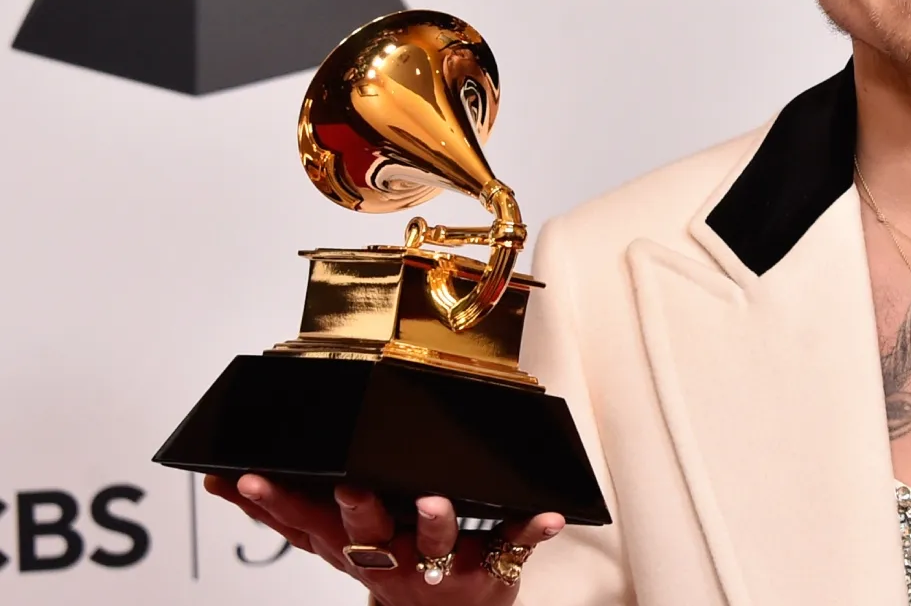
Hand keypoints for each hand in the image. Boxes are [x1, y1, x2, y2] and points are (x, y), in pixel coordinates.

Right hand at [204, 473, 564, 603]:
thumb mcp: (337, 547)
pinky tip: (550, 514)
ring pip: (435, 545)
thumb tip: (224, 481)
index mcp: (352, 548)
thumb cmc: (392, 567)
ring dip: (436, 523)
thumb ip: (289, 515)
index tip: (249, 477)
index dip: (275, 504)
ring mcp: (441, 568)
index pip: (305, 525)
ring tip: (436, 501)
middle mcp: (390, 562)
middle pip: (367, 535)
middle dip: (358, 511)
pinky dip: (533, 529)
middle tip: (351, 487)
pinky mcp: (491, 569)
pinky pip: (516, 546)